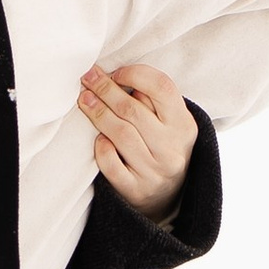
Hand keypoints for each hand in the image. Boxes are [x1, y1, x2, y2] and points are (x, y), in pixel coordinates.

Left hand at [77, 61, 195, 223]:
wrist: (168, 196)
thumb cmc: (161, 146)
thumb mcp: (169, 123)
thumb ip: (151, 100)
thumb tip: (113, 77)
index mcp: (184, 125)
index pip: (162, 88)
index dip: (135, 74)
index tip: (116, 73)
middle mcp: (172, 148)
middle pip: (133, 110)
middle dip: (106, 90)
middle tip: (88, 79)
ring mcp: (154, 171)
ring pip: (121, 135)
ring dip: (98, 113)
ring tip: (84, 100)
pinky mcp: (135, 189)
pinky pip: (112, 165)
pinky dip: (102, 148)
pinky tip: (97, 138)